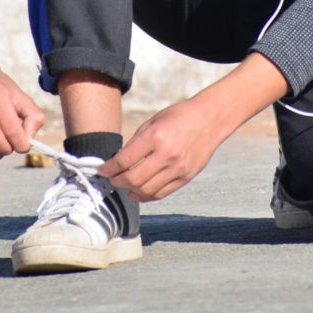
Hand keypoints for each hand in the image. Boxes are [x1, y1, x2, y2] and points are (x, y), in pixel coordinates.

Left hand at [98, 98, 220, 201]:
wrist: (210, 119)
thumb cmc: (179, 116)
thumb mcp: (153, 121)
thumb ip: (136, 142)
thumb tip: (118, 161)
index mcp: (155, 136)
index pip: (124, 160)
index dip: (109, 168)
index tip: (102, 170)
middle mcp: (166, 154)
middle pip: (133, 179)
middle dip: (116, 181)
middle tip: (111, 178)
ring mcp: (178, 168)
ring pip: (146, 190)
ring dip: (130, 191)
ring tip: (123, 186)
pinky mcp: (186, 177)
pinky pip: (161, 193)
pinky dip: (146, 196)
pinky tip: (137, 193)